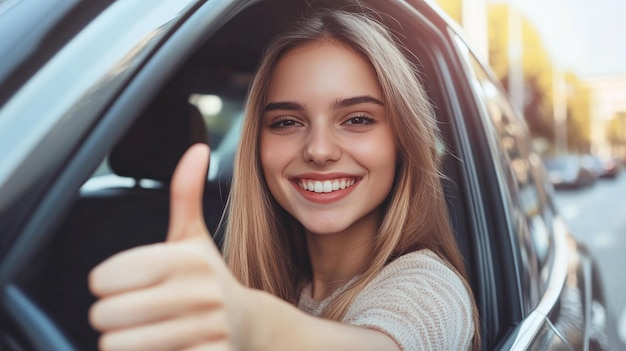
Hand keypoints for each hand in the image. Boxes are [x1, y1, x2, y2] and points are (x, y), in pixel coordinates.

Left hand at [89, 144, 245, 350]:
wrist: (253, 325)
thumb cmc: (211, 278)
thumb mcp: (196, 238)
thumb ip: (186, 193)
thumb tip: (197, 149)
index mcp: (188, 259)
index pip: (106, 276)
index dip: (106, 283)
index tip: (123, 284)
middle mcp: (198, 294)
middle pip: (105, 314)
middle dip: (112, 316)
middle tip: (133, 311)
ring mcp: (202, 331)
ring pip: (117, 345)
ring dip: (122, 341)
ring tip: (144, 331)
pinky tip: (164, 346)